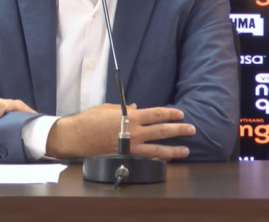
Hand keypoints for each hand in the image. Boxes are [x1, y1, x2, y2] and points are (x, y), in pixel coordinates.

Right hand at [46, 103, 194, 160]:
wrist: (77, 136)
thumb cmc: (91, 119)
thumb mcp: (109, 108)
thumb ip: (126, 109)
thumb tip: (137, 108)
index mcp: (130, 116)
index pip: (156, 114)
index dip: (170, 114)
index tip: (181, 114)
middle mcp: (133, 132)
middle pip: (162, 131)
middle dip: (178, 130)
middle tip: (191, 130)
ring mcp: (130, 146)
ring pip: (157, 150)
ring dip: (173, 150)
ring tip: (185, 151)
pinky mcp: (125, 156)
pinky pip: (145, 159)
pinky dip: (156, 159)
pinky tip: (165, 160)